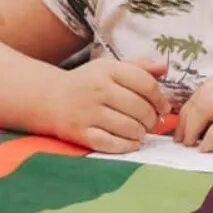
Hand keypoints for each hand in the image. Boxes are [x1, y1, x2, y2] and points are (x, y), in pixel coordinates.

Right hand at [49, 58, 169, 152]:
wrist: (49, 98)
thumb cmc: (88, 83)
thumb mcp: (110, 67)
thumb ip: (138, 66)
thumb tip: (163, 69)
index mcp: (108, 70)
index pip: (146, 84)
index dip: (160, 99)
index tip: (164, 108)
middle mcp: (97, 89)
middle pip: (140, 108)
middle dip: (152, 119)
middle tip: (152, 123)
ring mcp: (87, 112)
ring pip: (129, 127)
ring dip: (141, 133)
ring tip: (141, 131)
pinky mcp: (79, 132)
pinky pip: (111, 143)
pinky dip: (126, 146)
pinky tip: (131, 143)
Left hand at [176, 67, 212, 150]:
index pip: (206, 86)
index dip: (190, 106)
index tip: (184, 123)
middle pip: (201, 94)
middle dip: (186, 117)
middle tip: (180, 138)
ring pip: (206, 105)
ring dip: (192, 126)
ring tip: (189, 144)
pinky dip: (210, 137)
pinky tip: (205, 148)